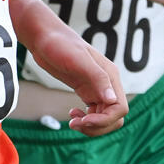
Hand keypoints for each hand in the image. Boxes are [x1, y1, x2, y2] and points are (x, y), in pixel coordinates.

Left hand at [29, 21, 127, 135]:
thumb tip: (112, 100)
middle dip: (97, 127)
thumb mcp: (77, 60)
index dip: (104, 120)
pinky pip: (94, 112)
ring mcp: (96, 88)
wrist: (44, 37)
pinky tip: (72, 114)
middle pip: (114, 117)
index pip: (119, 109)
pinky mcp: (85, 90)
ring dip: (90, 126)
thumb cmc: (59, 44)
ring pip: (104, 117)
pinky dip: (85, 119)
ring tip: (72, 122)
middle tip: (75, 124)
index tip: (84, 121)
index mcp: (110, 76)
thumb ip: (97, 78)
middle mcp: (107, 84)